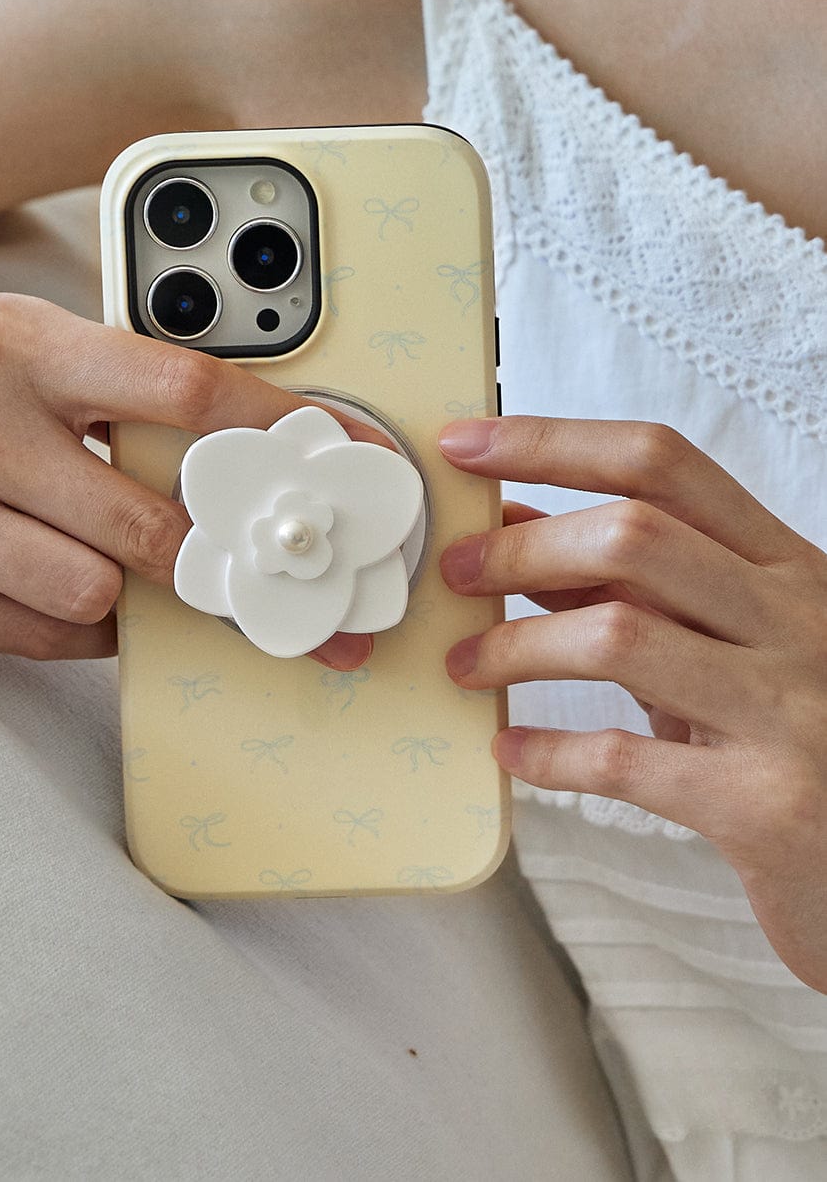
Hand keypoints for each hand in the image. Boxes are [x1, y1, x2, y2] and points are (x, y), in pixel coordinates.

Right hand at [0, 282, 371, 668]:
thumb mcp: (8, 333)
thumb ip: (108, 382)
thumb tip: (233, 448)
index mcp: (15, 340)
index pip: (182, 391)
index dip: (278, 432)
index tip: (334, 457)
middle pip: (148, 519)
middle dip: (219, 552)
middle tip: (263, 560)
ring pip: (92, 591)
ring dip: (137, 595)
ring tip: (139, 569)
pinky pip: (27, 634)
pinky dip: (74, 625)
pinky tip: (75, 593)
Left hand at [437, 414, 826, 993]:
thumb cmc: (800, 739)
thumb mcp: (732, 643)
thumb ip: (639, 586)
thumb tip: (514, 527)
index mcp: (788, 567)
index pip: (663, 463)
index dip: (551, 442)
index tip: (466, 444)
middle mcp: (798, 620)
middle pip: (633, 535)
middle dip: (521, 548)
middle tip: (456, 573)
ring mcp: (790, 710)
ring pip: (620, 634)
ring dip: (518, 645)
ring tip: (466, 663)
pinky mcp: (767, 805)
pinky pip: (625, 760)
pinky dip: (549, 751)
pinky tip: (511, 750)